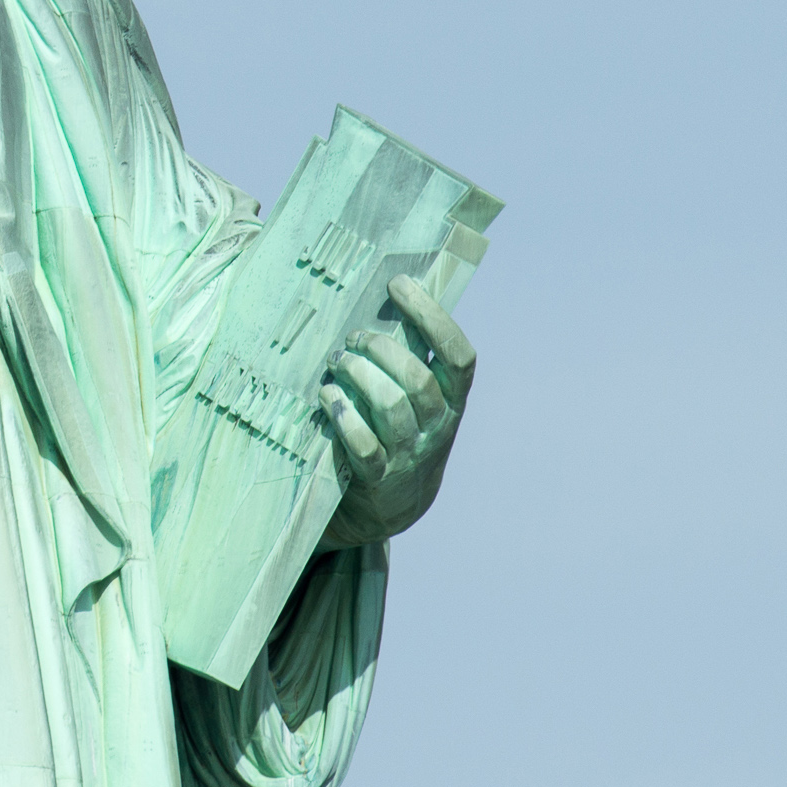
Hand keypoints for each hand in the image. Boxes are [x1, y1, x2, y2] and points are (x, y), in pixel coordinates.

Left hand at [318, 272, 475, 546]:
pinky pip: (363, 445)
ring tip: (338, 362)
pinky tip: (327, 397)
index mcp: (452, 400)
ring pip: (390, 407)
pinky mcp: (378, 477)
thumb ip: (411, 356)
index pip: (459, 356)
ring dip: (358, 376)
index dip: (432, 316)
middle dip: (381, 349)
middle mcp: (437, 426)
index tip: (399, 284)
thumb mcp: (420, 398)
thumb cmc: (400, 428)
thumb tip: (389, 290)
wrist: (393, 503)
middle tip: (354, 338)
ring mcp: (409, 454)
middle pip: (417, 380)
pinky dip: (343, 416)